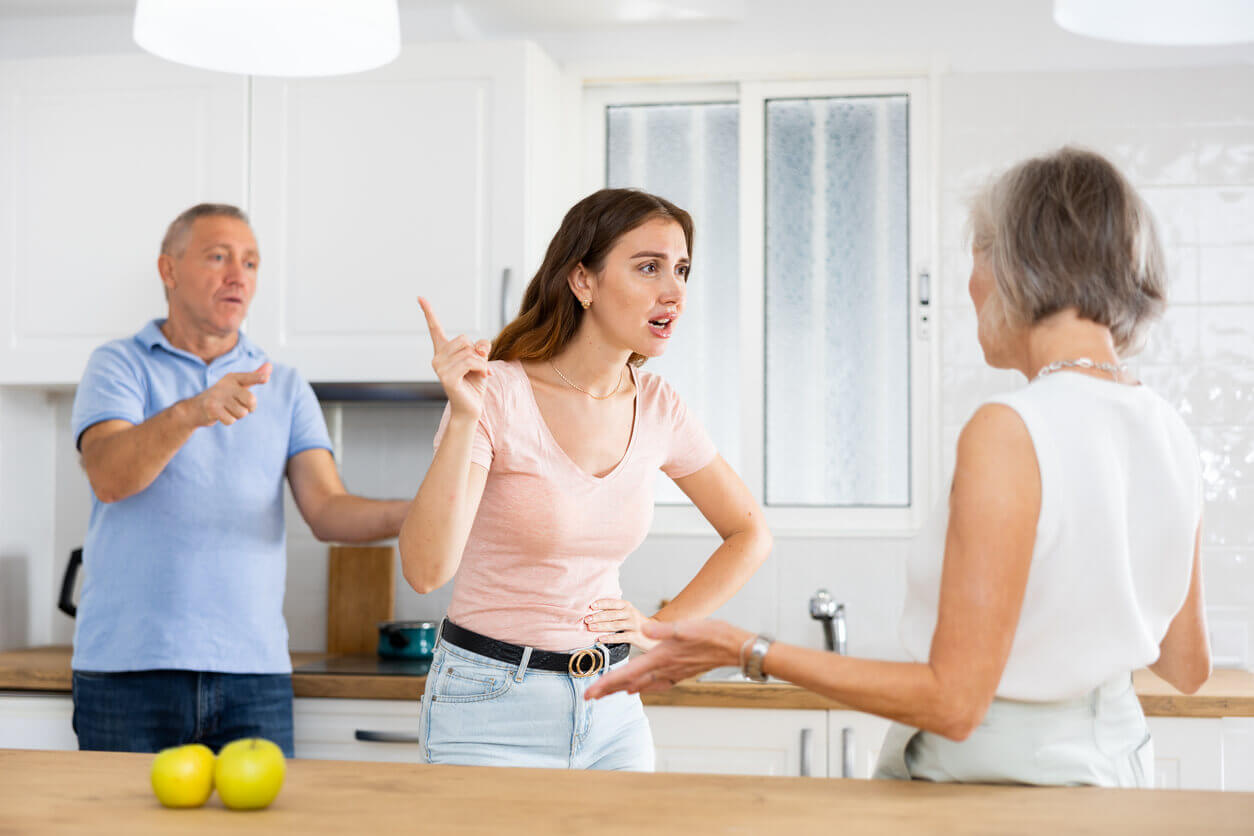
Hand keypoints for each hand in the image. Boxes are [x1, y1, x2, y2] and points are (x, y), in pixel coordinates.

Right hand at [191, 362, 270, 426]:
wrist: (195, 408)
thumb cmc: (223, 396)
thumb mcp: (238, 384)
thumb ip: (254, 377)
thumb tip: (270, 365)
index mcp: (233, 377)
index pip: (248, 377)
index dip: (258, 378)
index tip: (266, 379)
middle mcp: (225, 384)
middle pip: (251, 400)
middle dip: (249, 408)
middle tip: (239, 406)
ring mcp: (217, 396)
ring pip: (242, 413)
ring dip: (237, 415)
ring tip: (226, 409)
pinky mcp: (212, 408)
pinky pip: (231, 420)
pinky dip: (228, 420)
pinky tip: (220, 415)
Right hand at [419, 296, 490, 419]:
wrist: (471, 408)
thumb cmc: (474, 384)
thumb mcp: (480, 360)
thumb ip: (480, 348)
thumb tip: (479, 345)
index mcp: (443, 352)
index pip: (435, 329)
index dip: (428, 312)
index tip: (420, 297)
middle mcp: (437, 358)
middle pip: (463, 339)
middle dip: (476, 352)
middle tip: (479, 367)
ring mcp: (440, 368)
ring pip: (469, 351)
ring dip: (481, 362)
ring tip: (482, 373)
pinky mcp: (447, 378)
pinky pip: (470, 362)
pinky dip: (482, 367)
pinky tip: (484, 376)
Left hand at [584, 599, 658, 649]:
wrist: (655, 636)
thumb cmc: (635, 625)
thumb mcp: (628, 614)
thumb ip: (615, 612)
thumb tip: (594, 613)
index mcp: (628, 606)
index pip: (613, 603)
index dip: (602, 604)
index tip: (591, 606)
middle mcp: (631, 613)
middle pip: (612, 614)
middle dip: (598, 616)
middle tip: (587, 619)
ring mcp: (634, 625)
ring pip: (615, 625)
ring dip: (601, 626)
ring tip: (590, 627)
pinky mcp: (636, 636)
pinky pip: (620, 637)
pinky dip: (609, 638)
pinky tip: (600, 638)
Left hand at [584, 619, 752, 699]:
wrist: (734, 648)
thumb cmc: (711, 636)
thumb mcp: (685, 627)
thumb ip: (662, 629)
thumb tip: (643, 628)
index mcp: (660, 658)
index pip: (627, 674)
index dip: (606, 684)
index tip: (590, 693)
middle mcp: (663, 670)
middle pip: (629, 683)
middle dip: (608, 690)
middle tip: (590, 697)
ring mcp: (672, 674)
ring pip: (641, 685)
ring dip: (623, 689)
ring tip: (609, 693)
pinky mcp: (680, 673)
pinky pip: (656, 684)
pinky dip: (643, 687)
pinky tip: (640, 688)